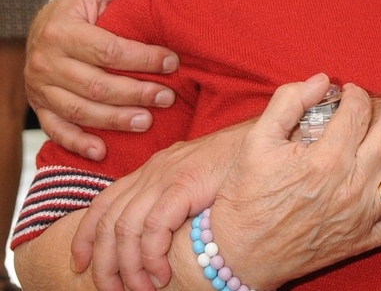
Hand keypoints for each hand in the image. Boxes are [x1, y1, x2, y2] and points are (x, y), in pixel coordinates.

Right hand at [25, 0, 177, 160]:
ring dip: (116, 120)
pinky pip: (58, 130)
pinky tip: (104, 151)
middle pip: (97, 85)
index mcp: (63, 32)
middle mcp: (48, 62)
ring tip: (148, 121)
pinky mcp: (41, 107)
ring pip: (81, 111)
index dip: (143, 58)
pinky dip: (79, 143)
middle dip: (136, 93)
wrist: (43, 27)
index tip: (173, 62)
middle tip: (168, 97)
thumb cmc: (82, 8)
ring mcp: (42, 88)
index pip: (108, 50)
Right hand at [80, 75, 380, 290]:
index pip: (357, 111)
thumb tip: (323, 78)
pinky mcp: (365, 237)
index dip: (355, 94)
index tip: (349, 91)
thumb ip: (288, 103)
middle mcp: (352, 183)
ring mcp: (363, 213)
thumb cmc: (244, 196)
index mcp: (326, 157)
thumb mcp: (255, 142)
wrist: (238, 254)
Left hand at [80, 121, 246, 290]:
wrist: (268, 136)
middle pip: (108, 221)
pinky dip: (151, 256)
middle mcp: (153, 170)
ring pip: (125, 228)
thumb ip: (177, 197)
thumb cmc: (240, 162)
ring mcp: (168, 175)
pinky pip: (153, 227)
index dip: (85, 236)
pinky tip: (162, 273)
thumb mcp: (198, 177)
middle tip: (111, 290)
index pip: (103, 202)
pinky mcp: (186, 183)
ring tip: (142, 289)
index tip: (80, 264)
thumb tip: (164, 235)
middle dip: (104, 263)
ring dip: (128, 267)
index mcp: (153, 168)